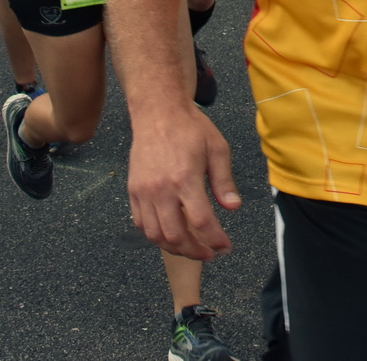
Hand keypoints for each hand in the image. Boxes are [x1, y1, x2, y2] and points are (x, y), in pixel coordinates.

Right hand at [125, 108, 239, 259]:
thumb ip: (224, 181)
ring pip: (155, 235)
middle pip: (176, 236)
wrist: (158, 113)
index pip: (201, 222)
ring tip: (192, 248)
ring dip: (175, 248)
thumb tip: (233, 208)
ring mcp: (144, 191)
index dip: (215, 240)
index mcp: (185, 178)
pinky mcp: (133, 191)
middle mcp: (161, 189)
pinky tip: (170, 234)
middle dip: (195, 252)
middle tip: (210, 254)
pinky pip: (140, 224)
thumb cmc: (190, 128)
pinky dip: (155, 236)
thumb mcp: (217, 149)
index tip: (225, 246)